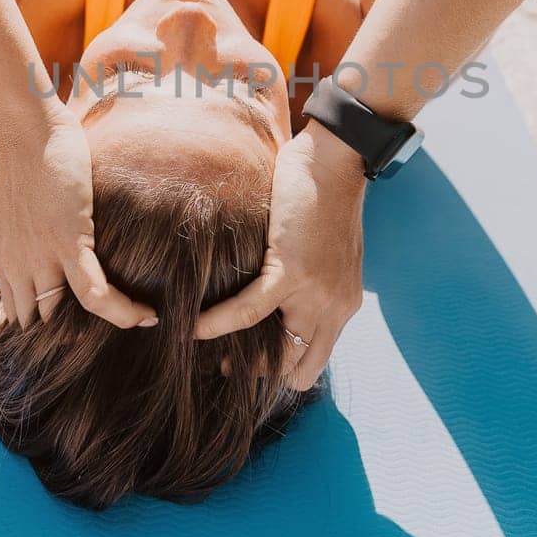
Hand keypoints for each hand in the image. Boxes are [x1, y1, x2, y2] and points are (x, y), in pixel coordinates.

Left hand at [0, 101, 156, 329]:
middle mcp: (19, 267)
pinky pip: (93, 292)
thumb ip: (24, 234)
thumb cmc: (25, 161)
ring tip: (134, 321)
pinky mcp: (67, 242)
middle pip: (41, 322)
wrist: (26, 132)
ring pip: (68, 316)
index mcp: (5, 260)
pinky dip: (120, 311)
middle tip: (107, 331)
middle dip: (70, 334)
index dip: (46, 329)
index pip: (21, 314)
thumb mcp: (14, 210)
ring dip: (99, 325)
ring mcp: (42, 257)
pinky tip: (144, 316)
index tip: (75, 330)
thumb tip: (45, 241)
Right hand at [194, 120, 365, 387]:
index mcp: (342, 307)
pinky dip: (217, 324)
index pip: (311, 363)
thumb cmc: (323, 201)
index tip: (245, 360)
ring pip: (274, 352)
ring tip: (204, 347)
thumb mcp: (326, 257)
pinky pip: (248, 312)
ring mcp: (316, 294)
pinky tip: (193, 327)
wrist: (335, 164)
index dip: (277, 371)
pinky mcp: (293, 272)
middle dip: (257, 372)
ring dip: (236, 357)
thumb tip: (272, 306)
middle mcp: (335, 309)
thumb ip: (309, 287)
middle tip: (223, 361)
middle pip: (295, 369)